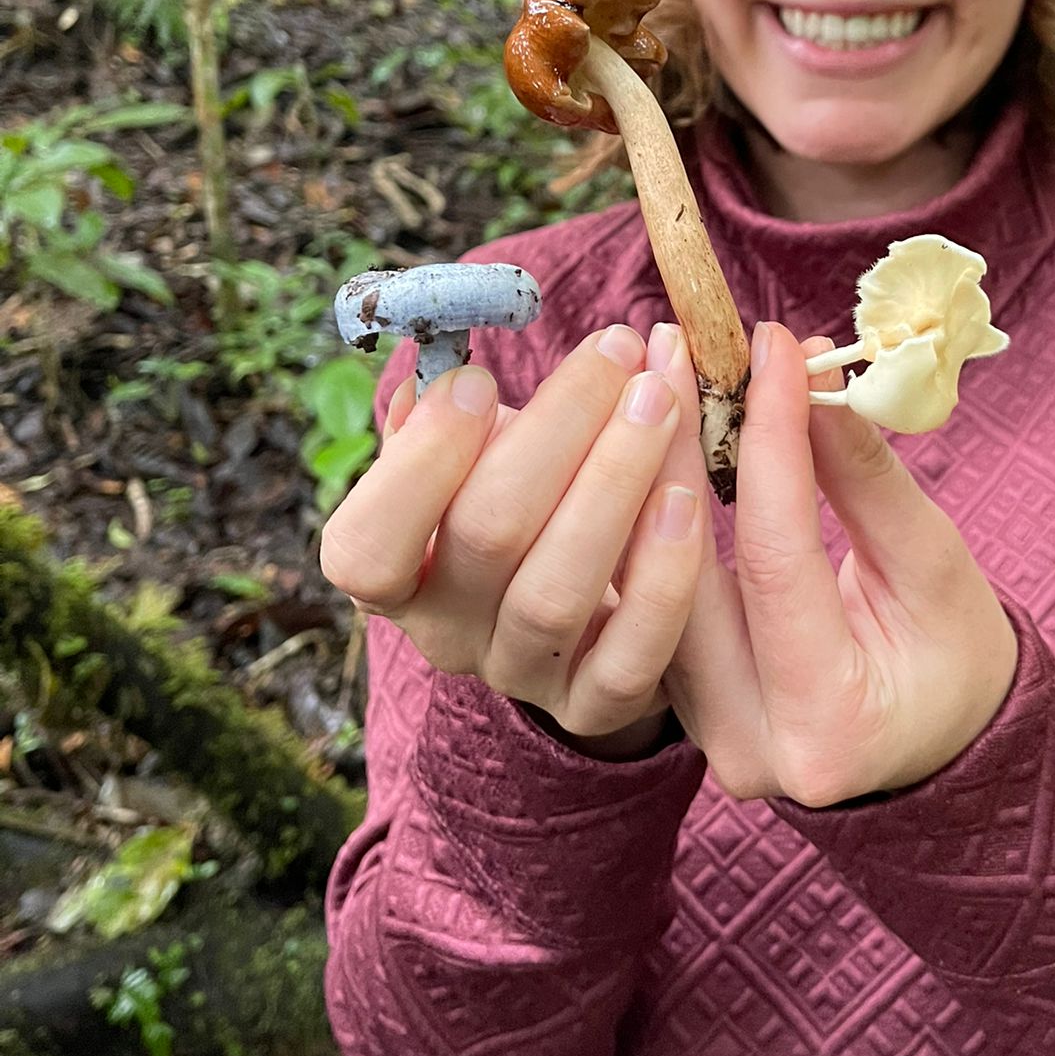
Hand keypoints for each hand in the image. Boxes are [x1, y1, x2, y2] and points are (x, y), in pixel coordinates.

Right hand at [318, 324, 707, 754]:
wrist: (582, 596)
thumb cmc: (519, 492)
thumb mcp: (469, 453)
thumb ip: (447, 413)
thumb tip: (442, 366)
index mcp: (391, 573)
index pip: (365, 546)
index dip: (420, 462)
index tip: (482, 380)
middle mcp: (445, 632)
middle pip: (486, 537)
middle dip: (558, 428)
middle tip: (617, 349)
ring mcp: (520, 674)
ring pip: (558, 592)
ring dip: (616, 480)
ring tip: (659, 397)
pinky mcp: (596, 706)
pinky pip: (631, 657)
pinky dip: (662, 576)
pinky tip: (688, 498)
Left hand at [662, 323, 1018, 807]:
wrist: (941, 741)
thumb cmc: (954, 654)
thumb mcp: (932, 562)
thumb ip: (863, 477)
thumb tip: (808, 374)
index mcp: (830, 725)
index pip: (780, 557)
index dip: (773, 442)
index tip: (771, 349)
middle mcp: (750, 746)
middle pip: (691, 576)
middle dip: (681, 448)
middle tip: (678, 347)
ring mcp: (705, 734)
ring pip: (655, 588)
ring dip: (653, 474)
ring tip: (656, 377)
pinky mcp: (682, 705)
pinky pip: (653, 601)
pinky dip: (653, 516)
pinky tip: (650, 440)